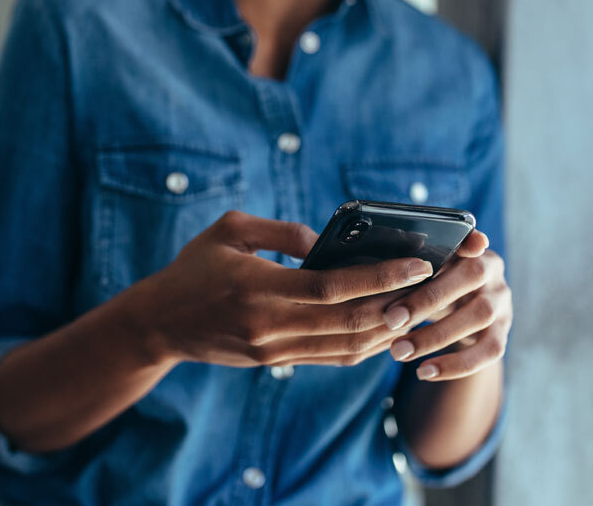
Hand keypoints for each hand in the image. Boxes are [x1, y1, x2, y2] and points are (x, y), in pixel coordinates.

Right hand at [129, 211, 434, 367]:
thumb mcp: (230, 231)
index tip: (418, 263)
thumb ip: (281, 232)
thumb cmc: (193, 268)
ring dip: (387, 330)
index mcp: (258, 287)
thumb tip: (327, 242)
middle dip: (397, 305)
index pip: (333, 287)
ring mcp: (274, 350)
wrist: (160, 323)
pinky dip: (363, 345)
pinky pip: (330, 357)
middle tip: (432, 287)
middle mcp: (270, 325)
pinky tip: (384, 328)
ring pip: (346, 346)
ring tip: (417, 307)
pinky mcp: (275, 362)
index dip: (380, 277)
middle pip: (350, 322)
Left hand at [383, 231, 511, 380]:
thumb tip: (373, 268)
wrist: (461, 310)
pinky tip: (423, 372)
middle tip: (390, 319)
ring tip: (398, 352)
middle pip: (469, 278)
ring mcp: (502, 302)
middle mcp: (492, 270)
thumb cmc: (430, 283)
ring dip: (435, 336)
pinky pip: (489, 351)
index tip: (430, 257)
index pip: (468, 238)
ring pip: (478, 317)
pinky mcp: (503, 332)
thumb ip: (406, 264)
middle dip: (426, 300)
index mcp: (470, 247)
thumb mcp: (421, 269)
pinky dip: (456, 364)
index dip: (462, 241)